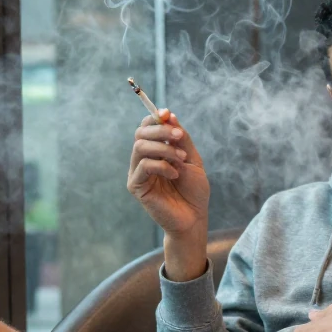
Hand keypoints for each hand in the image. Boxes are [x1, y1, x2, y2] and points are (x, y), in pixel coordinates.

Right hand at [128, 110, 209, 236]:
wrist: (194, 217)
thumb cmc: (194, 191)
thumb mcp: (192, 158)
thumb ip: (181, 138)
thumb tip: (169, 116)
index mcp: (155, 151)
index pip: (147, 127)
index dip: (154, 117)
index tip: (167, 114)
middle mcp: (143, 159)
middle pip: (140, 133)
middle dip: (160, 130)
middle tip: (179, 136)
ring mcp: (138, 173)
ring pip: (140, 146)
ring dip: (164, 149)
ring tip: (181, 159)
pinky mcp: (136, 186)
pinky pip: (144, 165)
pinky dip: (162, 165)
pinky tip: (175, 174)